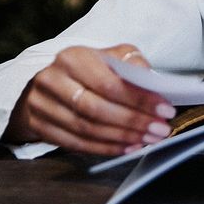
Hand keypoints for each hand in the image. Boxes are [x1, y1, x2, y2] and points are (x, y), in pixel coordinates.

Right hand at [5, 44, 175, 155]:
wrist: (48, 81)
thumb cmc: (86, 68)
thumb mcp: (109, 55)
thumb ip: (130, 62)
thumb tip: (150, 80)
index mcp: (72, 58)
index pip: (109, 84)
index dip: (139, 100)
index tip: (164, 110)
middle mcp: (52, 80)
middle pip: (96, 109)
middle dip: (133, 122)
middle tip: (159, 130)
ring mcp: (42, 104)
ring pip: (86, 129)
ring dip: (122, 138)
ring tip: (147, 140)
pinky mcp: (39, 125)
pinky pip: (76, 144)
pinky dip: (104, 148)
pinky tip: (126, 147)